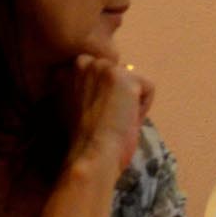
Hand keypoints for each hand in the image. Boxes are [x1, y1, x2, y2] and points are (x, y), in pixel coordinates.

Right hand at [66, 52, 150, 175]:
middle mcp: (82, 62)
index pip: (103, 74)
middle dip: (119, 96)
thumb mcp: (72, 106)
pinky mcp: (123, 75)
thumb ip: (82, 89)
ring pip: (134, 81)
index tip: (97, 115)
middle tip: (107, 118)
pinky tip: (126, 119)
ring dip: (130, 101)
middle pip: (120, 74)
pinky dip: (143, 107)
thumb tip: (104, 84)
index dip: (107, 96)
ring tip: (115, 119)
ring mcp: (103, 67)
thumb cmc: (82, 140)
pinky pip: (148, 88)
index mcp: (67, 70)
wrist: (90, 154)